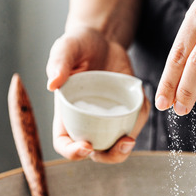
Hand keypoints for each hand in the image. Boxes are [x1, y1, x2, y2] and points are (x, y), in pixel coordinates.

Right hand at [46, 26, 148, 162]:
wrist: (102, 39)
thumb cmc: (78, 45)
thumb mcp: (66, 48)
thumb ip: (58, 63)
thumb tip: (52, 84)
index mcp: (66, 113)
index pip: (64, 143)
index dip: (73, 153)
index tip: (86, 146)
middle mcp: (86, 121)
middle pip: (95, 153)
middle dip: (109, 156)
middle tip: (121, 143)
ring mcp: (107, 118)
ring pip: (117, 144)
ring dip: (126, 147)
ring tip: (130, 136)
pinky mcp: (126, 110)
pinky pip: (134, 122)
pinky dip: (140, 119)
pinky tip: (143, 105)